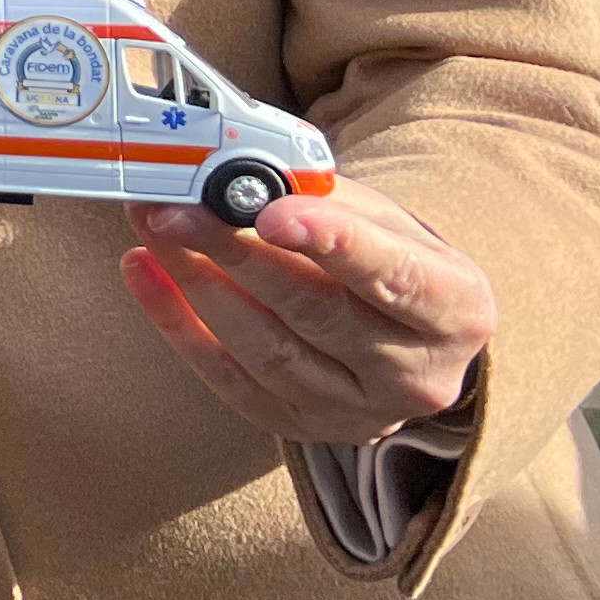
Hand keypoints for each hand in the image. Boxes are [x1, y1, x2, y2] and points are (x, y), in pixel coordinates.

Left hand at [120, 179, 492, 440]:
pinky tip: (142, 270)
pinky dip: (176, 323)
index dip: (333, 244)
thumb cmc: (390, 260)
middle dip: (236, 253)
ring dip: (195, 282)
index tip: (273, 211)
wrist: (403, 333)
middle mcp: (415, 375)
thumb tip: (239, 173)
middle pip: (315, 313)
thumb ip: (324, 197)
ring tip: (152, 225)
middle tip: (176, 207)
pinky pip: (227, 378)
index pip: (395, 277)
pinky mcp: (299, 427)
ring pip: (264, 349)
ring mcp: (356, 412)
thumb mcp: (386, 220)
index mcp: (456, 311)